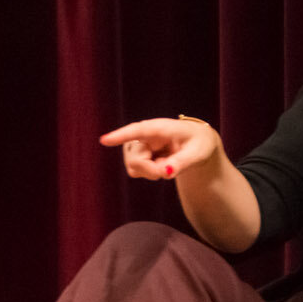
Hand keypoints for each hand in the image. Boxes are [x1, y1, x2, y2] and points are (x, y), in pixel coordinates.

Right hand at [100, 116, 220, 182]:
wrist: (196, 143)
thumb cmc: (198, 145)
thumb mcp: (197, 154)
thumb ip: (182, 163)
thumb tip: (165, 173)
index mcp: (161, 127)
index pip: (138, 131)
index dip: (121, 136)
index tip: (104, 140)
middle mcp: (144, 133)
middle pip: (136, 159)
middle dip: (151, 171)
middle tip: (168, 173)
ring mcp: (137, 143)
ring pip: (133, 166)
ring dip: (150, 172)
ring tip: (167, 164)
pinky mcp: (134, 153)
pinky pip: (134, 171)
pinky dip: (148, 173)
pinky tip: (159, 164)